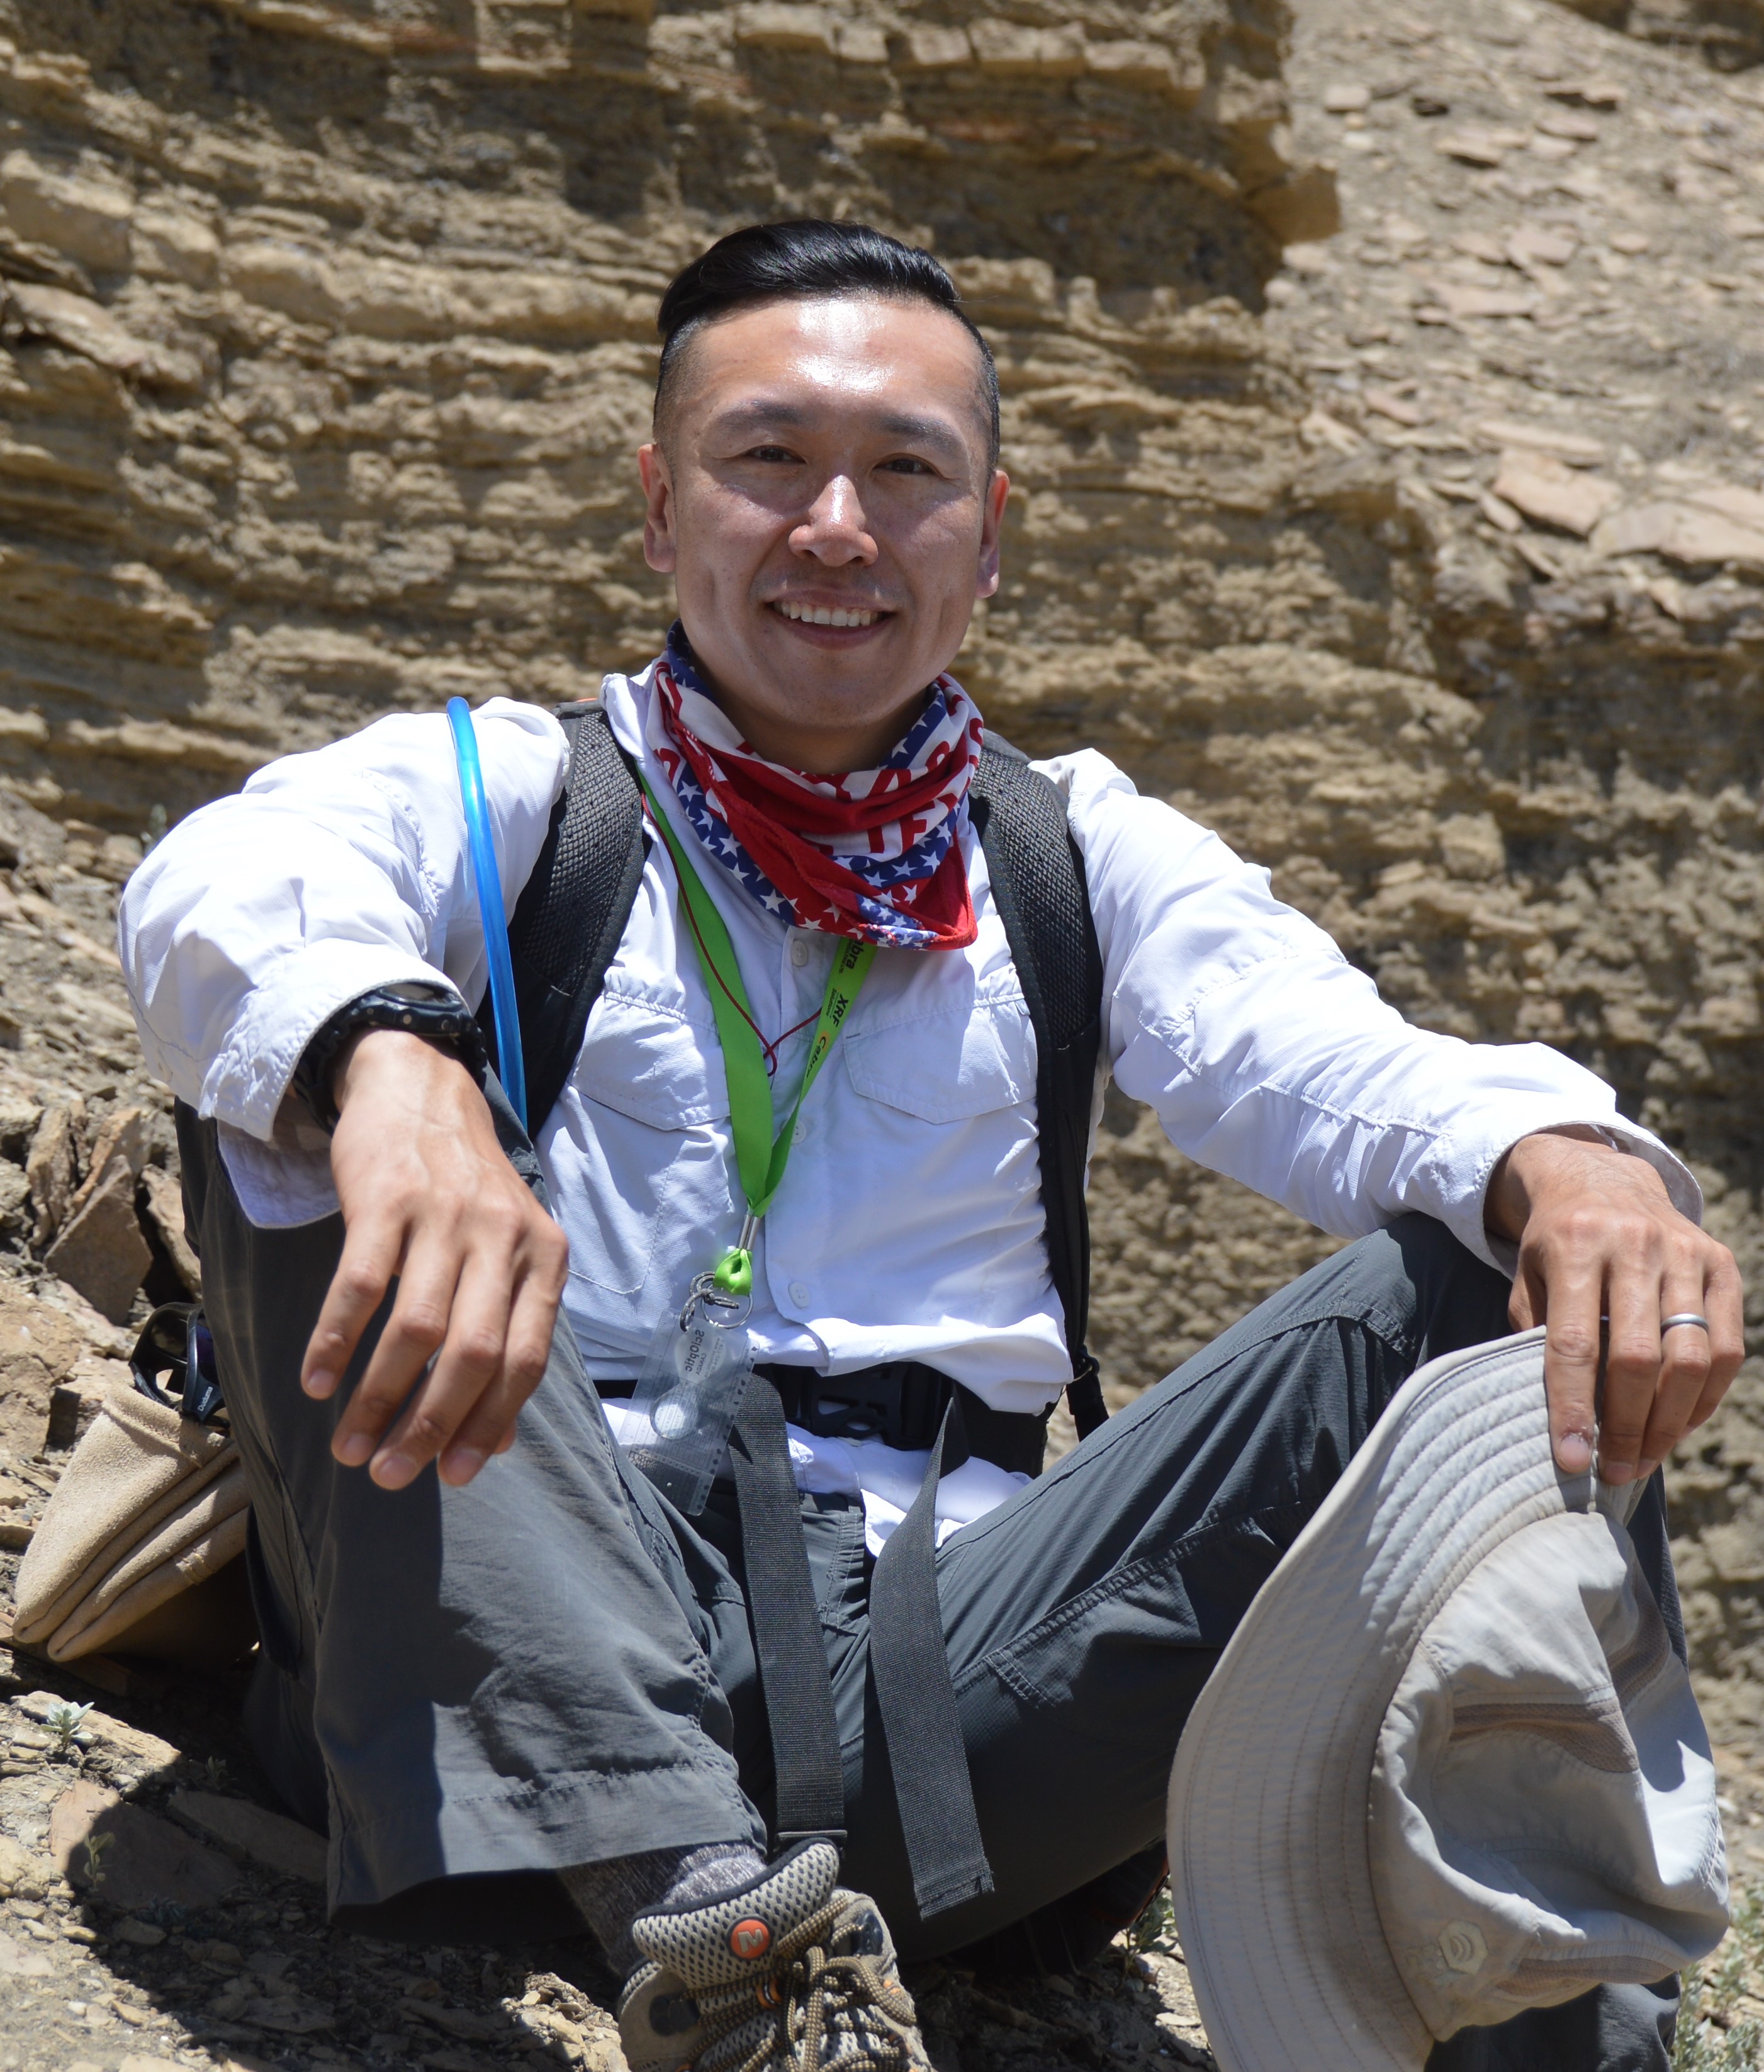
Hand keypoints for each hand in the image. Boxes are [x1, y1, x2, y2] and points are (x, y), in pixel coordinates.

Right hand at [299, 1030, 569, 1489]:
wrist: (422, 1090)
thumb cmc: (466, 1190)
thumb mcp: (509, 1250)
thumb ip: (510, 1332)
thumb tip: (500, 1440)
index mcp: (544, 1258)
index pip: (527, 1360)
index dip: (491, 1424)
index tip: (456, 1475)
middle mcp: (505, 1237)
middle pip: (474, 1354)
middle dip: (432, 1426)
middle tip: (391, 1474)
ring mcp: (446, 1216)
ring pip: (416, 1331)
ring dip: (379, 1399)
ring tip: (350, 1446)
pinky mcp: (388, 1199)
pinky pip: (361, 1287)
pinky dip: (337, 1343)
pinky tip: (317, 1383)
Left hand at [1487, 1127, 1742, 1484]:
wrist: (1599, 1177)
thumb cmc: (1555, 1244)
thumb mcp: (1527, 1277)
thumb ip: (1536, 1336)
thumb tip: (1558, 1419)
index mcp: (1575, 1246)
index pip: (1574, 1344)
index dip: (1573, 1408)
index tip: (1572, 1460)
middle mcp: (1634, 1246)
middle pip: (1636, 1357)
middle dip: (1625, 1426)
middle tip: (1612, 1471)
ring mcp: (1685, 1253)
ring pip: (1689, 1358)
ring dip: (1669, 1422)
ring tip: (1644, 1459)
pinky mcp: (1721, 1264)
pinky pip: (1725, 1347)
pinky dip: (1705, 1396)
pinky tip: (1679, 1424)